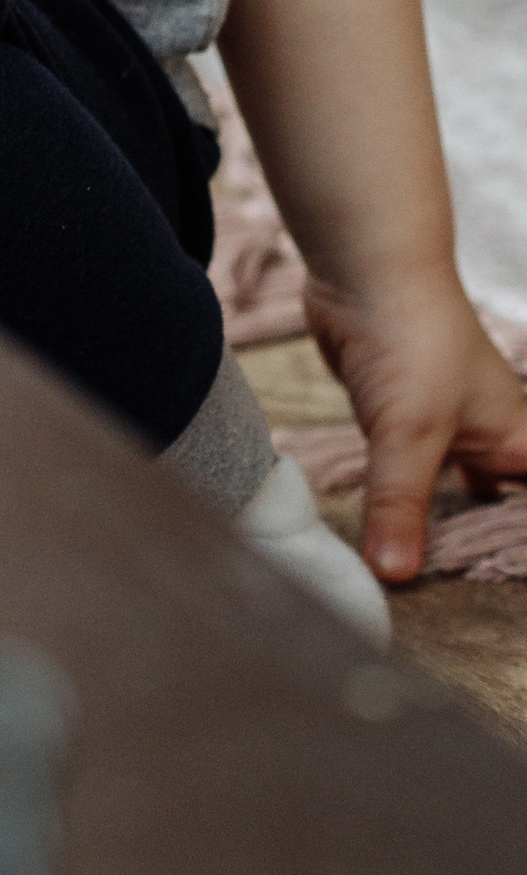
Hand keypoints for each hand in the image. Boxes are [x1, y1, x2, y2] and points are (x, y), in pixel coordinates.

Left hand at [304, 271, 526, 582]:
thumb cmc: (412, 341)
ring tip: (450, 581)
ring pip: (463, 492)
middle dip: (502, 545)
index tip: (515, 582)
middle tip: (491, 604)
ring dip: (457, 527)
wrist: (364, 271)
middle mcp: (495, 438)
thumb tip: (395, 576)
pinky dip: (416, 504)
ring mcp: (450, 428)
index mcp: (521, 443)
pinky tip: (409, 531)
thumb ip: (402, 505)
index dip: (522, 544)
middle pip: (510, 507)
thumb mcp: (409, 433)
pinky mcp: (407, 421)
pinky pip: (419, 477)